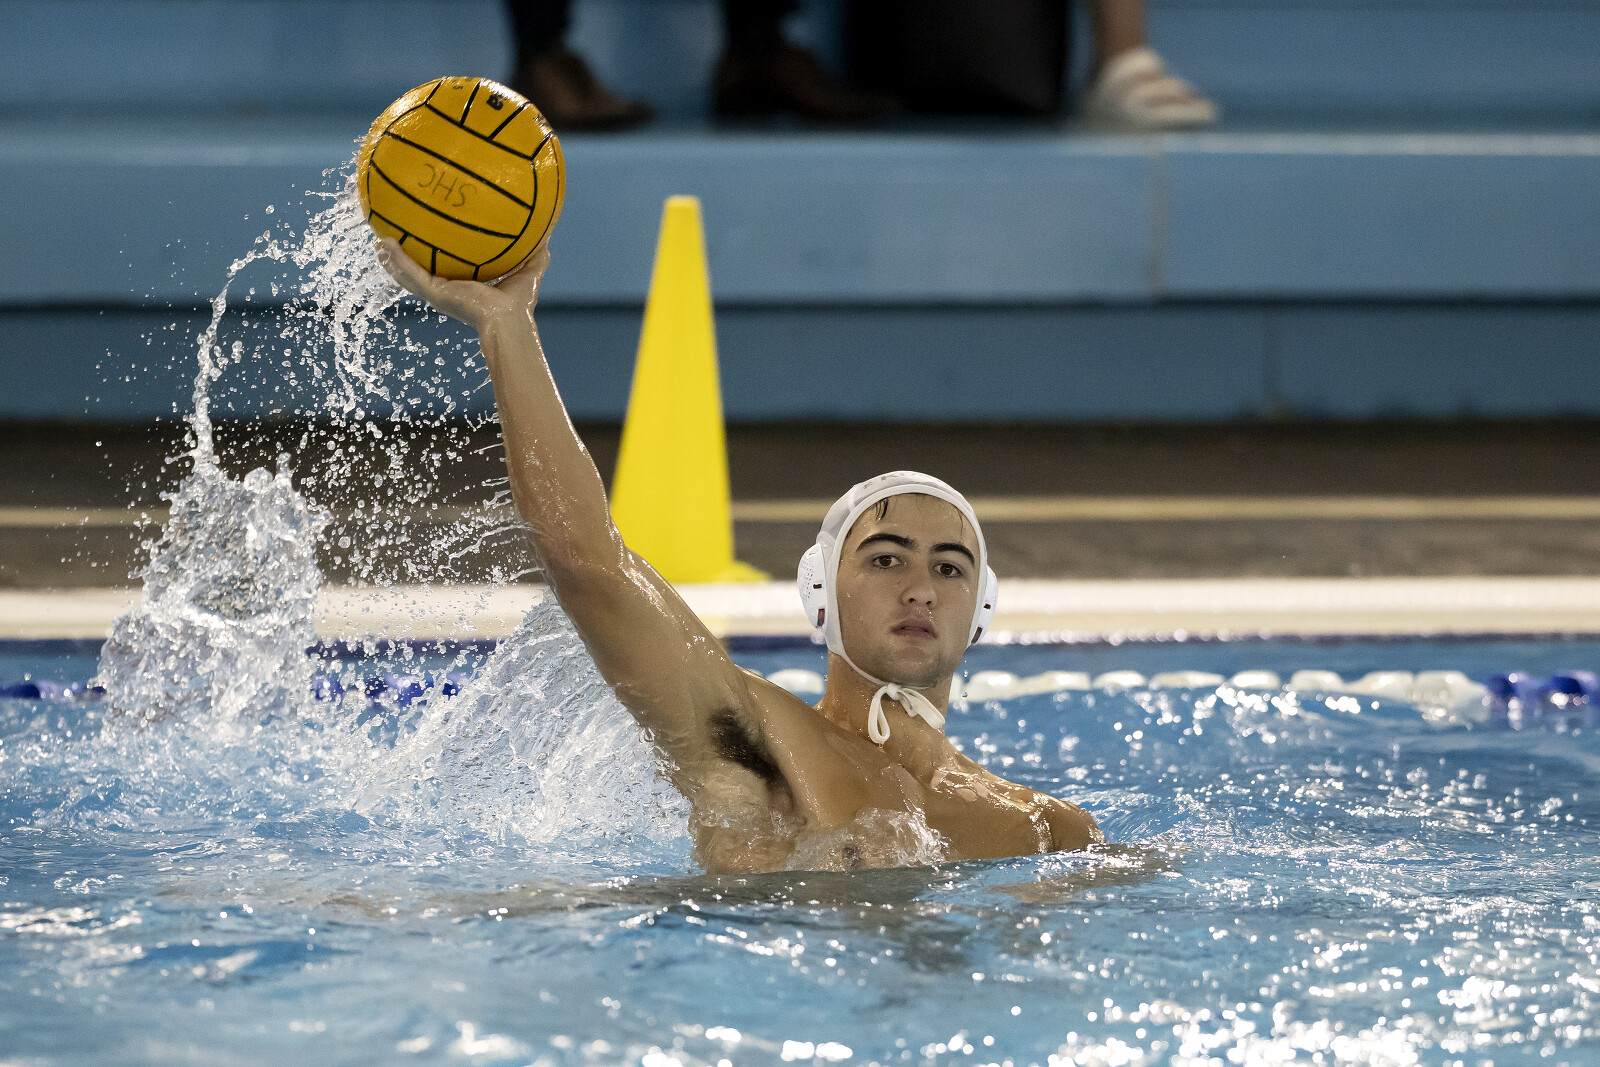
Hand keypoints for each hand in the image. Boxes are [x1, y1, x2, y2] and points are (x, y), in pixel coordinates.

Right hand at [375, 238, 550, 330]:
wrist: (509, 321)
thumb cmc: (520, 304)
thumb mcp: (528, 270)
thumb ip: (536, 252)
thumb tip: (549, 232)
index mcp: (463, 288)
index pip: (445, 271)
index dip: (434, 257)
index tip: (426, 242)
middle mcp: (447, 292)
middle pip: (420, 272)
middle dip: (405, 259)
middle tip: (392, 240)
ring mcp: (437, 294)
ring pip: (406, 275)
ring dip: (391, 260)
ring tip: (377, 240)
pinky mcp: (433, 294)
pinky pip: (409, 274)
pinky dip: (395, 261)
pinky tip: (383, 244)